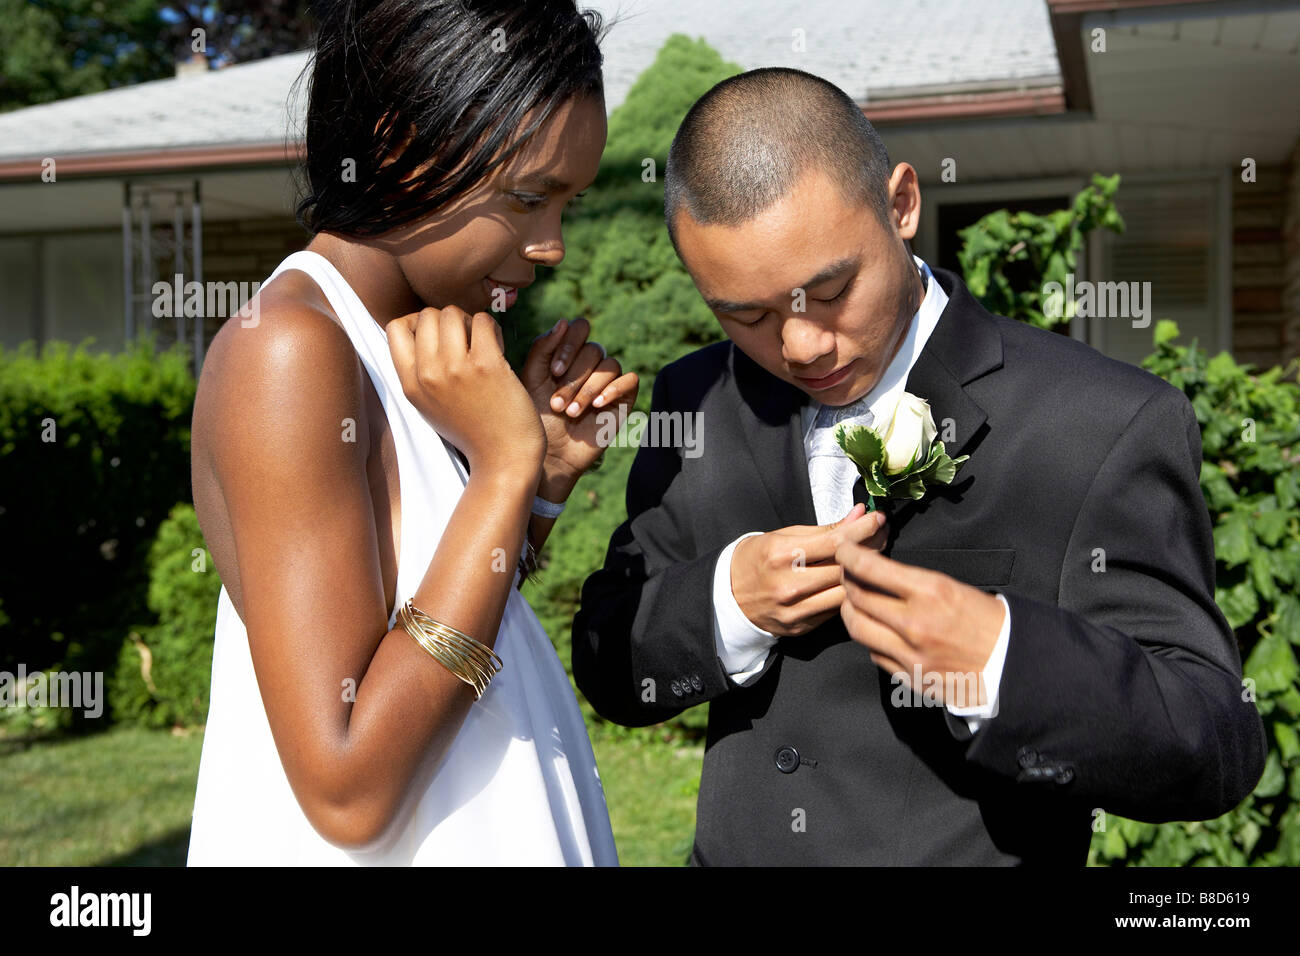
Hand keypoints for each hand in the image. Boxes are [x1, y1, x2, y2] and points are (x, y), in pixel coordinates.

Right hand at [387, 306, 544, 479]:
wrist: (503, 459)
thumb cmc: (472, 431)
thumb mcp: (430, 405)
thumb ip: (420, 372)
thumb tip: (419, 327)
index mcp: (410, 385)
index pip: (395, 327)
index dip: (417, 322)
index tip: (437, 337)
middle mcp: (428, 374)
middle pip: (427, 314)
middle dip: (449, 321)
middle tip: (466, 342)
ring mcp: (456, 369)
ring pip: (453, 312)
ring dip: (470, 321)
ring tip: (481, 343)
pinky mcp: (487, 365)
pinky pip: (483, 321)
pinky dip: (492, 328)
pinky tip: (498, 348)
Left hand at [518, 317, 638, 490]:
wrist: (548, 455)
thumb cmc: (535, 418)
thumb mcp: (531, 379)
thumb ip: (543, 348)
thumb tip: (564, 321)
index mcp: (568, 353)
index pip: (580, 328)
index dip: (570, 345)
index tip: (554, 372)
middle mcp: (590, 364)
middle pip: (594, 350)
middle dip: (574, 377)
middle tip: (557, 404)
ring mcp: (608, 381)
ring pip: (610, 365)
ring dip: (588, 389)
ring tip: (572, 412)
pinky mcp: (623, 399)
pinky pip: (629, 380)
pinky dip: (613, 390)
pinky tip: (597, 405)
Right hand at [731, 504, 886, 635]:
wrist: (729, 596)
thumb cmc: (758, 559)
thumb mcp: (784, 535)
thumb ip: (825, 529)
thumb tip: (859, 514)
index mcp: (780, 555)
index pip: (835, 542)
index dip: (863, 529)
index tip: (878, 518)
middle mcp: (788, 585)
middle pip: (845, 568)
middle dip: (870, 549)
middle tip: (882, 535)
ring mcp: (794, 610)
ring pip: (845, 593)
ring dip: (864, 575)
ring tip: (873, 559)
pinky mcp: (801, 627)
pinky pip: (835, 610)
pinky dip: (849, 594)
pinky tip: (855, 581)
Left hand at [835, 529, 1005, 707]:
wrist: (1012, 663)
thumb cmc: (987, 621)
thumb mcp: (953, 587)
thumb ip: (912, 582)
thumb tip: (878, 574)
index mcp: (930, 592)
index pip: (871, 569)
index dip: (849, 555)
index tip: (844, 549)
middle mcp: (914, 623)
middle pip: (857, 597)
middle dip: (846, 580)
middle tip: (847, 573)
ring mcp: (909, 653)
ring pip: (857, 628)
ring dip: (850, 610)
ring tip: (854, 601)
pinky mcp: (909, 676)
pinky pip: (873, 652)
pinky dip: (869, 637)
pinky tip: (876, 628)